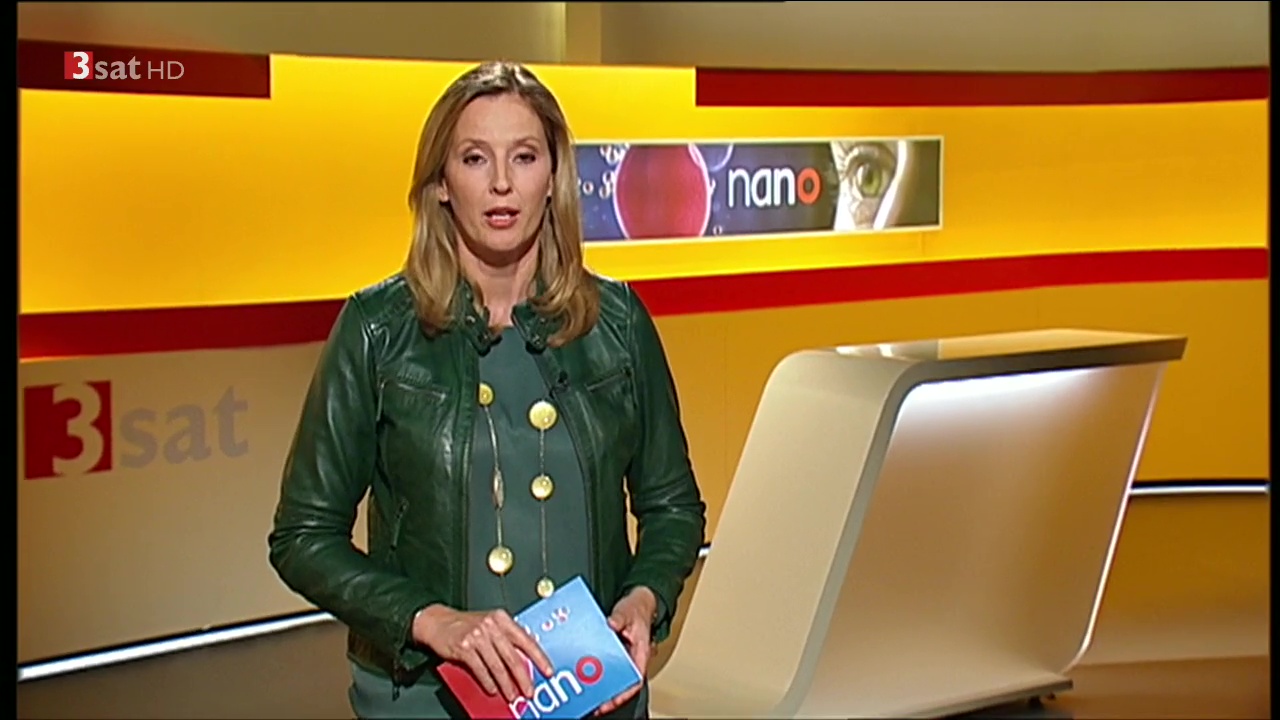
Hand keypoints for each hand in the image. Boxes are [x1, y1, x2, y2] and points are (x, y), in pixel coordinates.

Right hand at [414, 605, 554, 702]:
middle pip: (513, 657)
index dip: (539, 657)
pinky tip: (492, 689)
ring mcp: (477, 636)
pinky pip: (480, 669)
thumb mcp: (489, 623)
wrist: (437, 621)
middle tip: (529, 690)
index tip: (547, 670)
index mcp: (502, 619)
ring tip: (511, 695)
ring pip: (498, 666)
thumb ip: (506, 637)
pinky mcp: (464, 647)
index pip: (526, 640)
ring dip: (506, 684)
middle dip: (523, 677)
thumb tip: (525, 659)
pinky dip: (488, 681)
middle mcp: (491, 625)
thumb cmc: (465, 624)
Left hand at [595, 587, 656, 715]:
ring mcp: (621, 658)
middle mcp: (632, 659)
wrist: (637, 603)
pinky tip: (582, 675)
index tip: (609, 702)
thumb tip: (611, 624)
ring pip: (611, 677)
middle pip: (621, 684)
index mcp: (640, 654)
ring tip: (583, 695)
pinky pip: (603, 666)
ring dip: (598, 686)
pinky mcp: (612, 654)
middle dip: (606, 697)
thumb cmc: (636, 610)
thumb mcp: (628, 611)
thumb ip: (620, 618)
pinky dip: (594, 672)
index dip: (622, 695)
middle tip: (590, 704)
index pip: (634, 681)